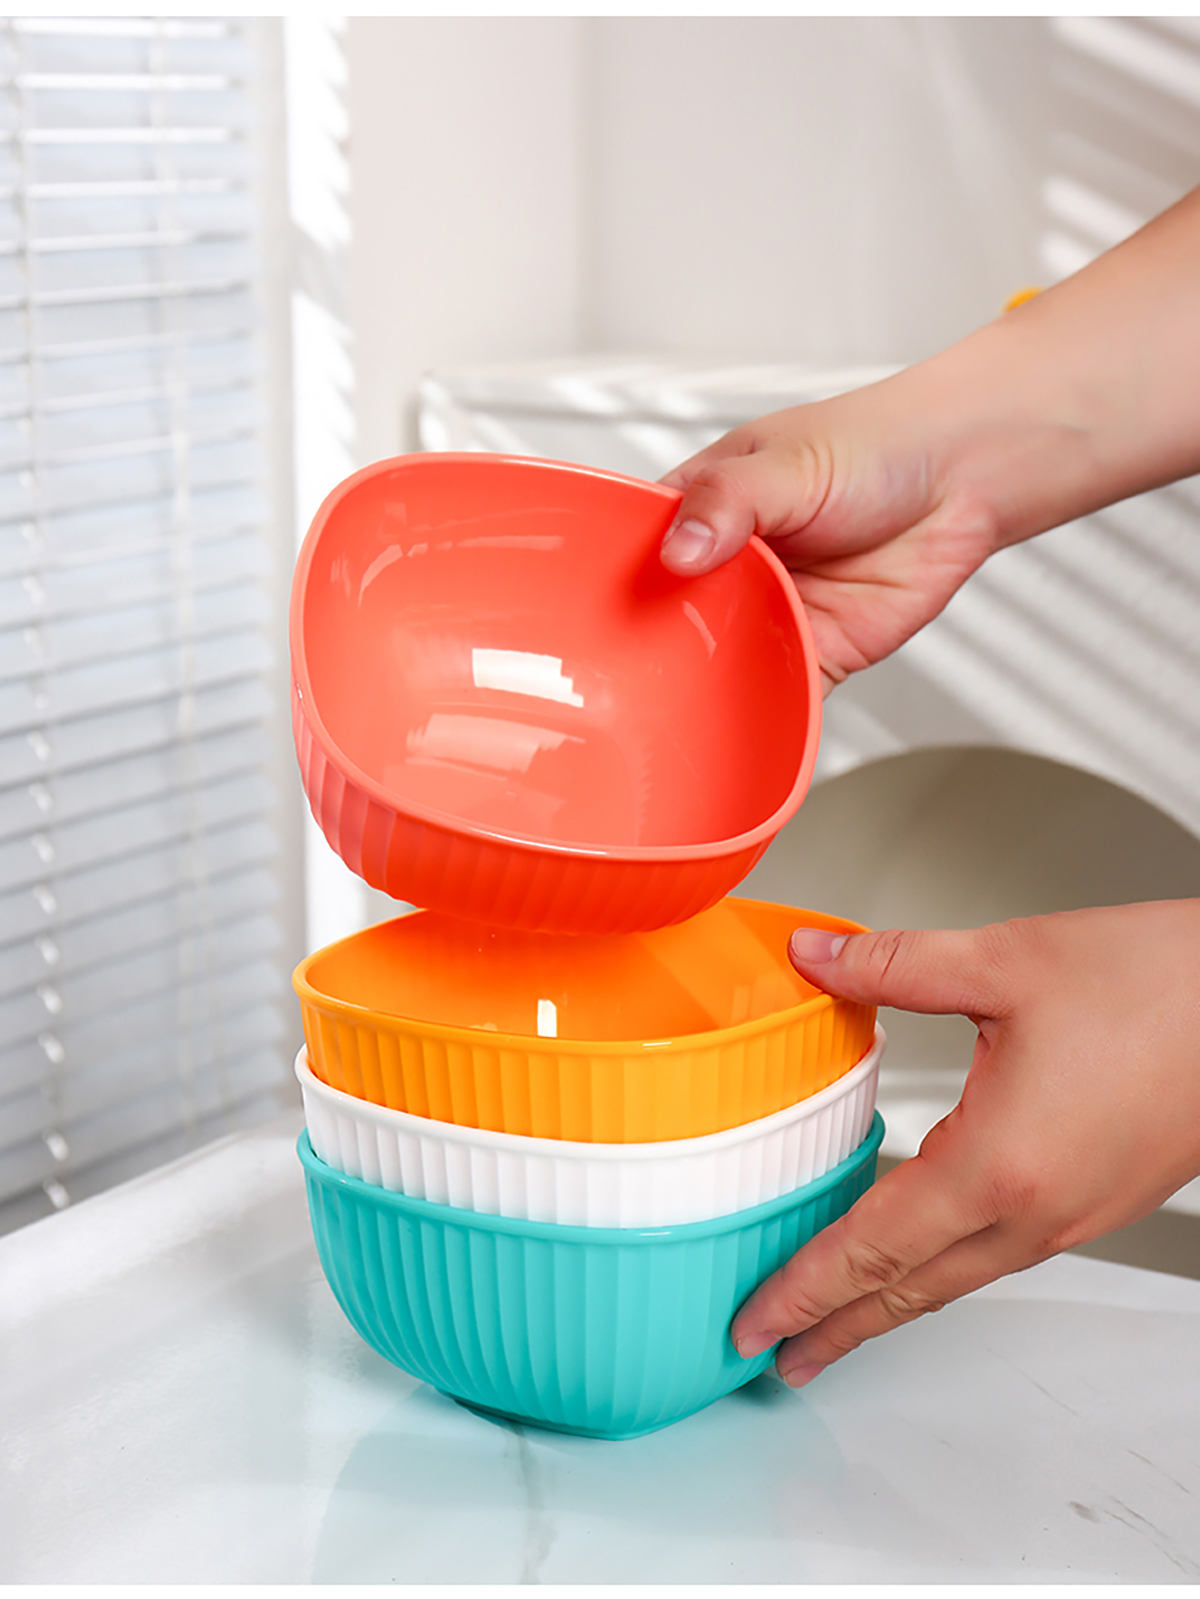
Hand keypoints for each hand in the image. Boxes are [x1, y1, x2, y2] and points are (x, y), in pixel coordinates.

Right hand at [659, 185, 1199, 694]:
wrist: (963, 477)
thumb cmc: (876, 446)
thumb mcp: (788, 462)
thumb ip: (730, 500)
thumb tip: (682, 547)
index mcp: (699, 512)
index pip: (635, 556)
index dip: (611, 589)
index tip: (591, 620)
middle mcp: (725, 572)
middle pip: (666, 625)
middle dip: (650, 653)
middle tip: (626, 680)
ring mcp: (766, 617)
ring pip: (715, 669)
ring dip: (700, 692)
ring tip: (669, 716)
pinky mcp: (813, 657)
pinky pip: (776, 698)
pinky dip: (762, 718)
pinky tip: (737, 729)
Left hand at [731, 900, 1199, 1386]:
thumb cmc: (1164, 986)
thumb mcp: (1006, 960)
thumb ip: (894, 964)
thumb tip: (815, 958)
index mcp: (1000, 1164)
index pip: (872, 1248)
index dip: (804, 1289)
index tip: (752, 1324)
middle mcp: (1036, 1210)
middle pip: (910, 1290)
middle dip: (833, 1327)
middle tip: (772, 1354)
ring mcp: (1072, 1215)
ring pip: (956, 1279)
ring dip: (887, 1304)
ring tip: (835, 1318)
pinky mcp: (1097, 1199)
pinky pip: (996, 1254)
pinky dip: (939, 1269)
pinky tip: (920, 1248)